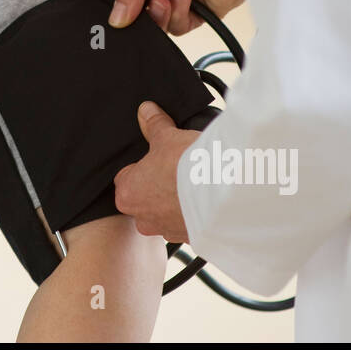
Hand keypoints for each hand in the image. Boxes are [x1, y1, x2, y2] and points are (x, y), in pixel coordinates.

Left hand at [113, 101, 200, 242]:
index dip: (143, 167)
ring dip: (178, 202)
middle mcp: (143, 218)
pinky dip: (196, 214)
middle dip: (160, 187)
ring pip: (167, 214)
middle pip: (146, 198)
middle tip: (178, 169)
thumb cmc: (187, 167)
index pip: (126, 178)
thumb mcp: (167, 137)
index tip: (159, 159)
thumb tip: (146, 110)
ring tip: (196, 182)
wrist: (224, 194)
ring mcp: (168, 232)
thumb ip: (154, 125)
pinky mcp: (191, 239)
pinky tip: (207, 198)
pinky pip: (188, 224)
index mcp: (127, 194)